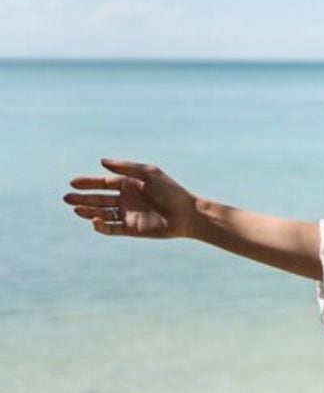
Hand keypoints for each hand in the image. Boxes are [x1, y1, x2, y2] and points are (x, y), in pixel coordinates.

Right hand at [63, 159, 198, 238]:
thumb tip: (102, 162)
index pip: (103, 183)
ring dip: (88, 212)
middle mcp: (126, 199)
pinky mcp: (132, 229)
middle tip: (67, 198)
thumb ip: (126, 168)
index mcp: (129, 184)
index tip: (73, 183)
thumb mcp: (149, 174)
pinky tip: (94, 221)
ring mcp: (128, 215)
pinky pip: (112, 229)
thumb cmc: (171, 191)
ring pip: (102, 214)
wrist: (188, 214)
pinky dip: (102, 227)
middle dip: (82, 199)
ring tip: (76, 209)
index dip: (88, 183)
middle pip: (99, 199)